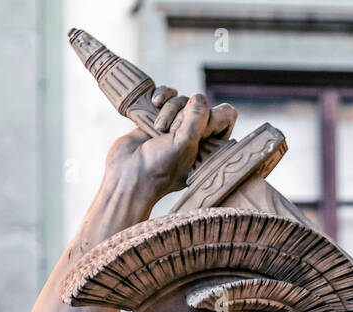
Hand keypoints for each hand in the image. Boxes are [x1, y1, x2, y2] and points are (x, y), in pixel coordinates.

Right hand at [103, 91, 236, 205]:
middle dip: (183, 114)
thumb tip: (199, 97)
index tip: (195, 131)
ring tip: (158, 128)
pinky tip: (153, 103)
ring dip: (169, 107)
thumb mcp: (185, 144)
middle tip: (169, 133)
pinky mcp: (158, 117)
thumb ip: (197, 119)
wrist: (127, 174)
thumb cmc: (159, 167)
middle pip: (200, 105)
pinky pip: (167, 95)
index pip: (225, 116)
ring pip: (182, 100)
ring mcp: (176, 127)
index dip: (211, 116)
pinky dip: (161, 96)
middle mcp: (196, 135)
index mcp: (210, 145)